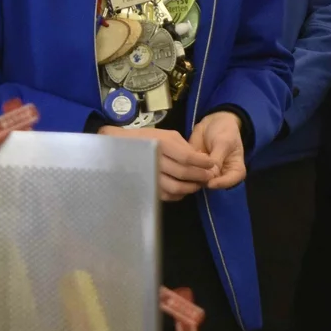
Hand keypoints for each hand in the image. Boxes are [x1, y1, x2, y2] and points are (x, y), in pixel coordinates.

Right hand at [98, 125, 215, 200]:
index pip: (187, 157)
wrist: (119, 146)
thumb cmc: (148, 138)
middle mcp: (154, 160)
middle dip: (200, 176)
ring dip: (191, 187)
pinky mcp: (146, 186)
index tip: (211, 164)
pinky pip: (166, 195)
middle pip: (183, 173)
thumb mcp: (168, 135)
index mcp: (161, 144)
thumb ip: (185, 147)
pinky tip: (184, 189)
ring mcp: (149, 175)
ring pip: (175, 187)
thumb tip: (203, 160)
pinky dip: (179, 194)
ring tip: (199, 184)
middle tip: (209, 176)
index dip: (202, 163)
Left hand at [190, 111, 247, 190]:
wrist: (213, 122)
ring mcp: (206, 173)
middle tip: (195, 173)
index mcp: (234, 171)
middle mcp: (221, 175)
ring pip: (199, 180)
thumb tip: (210, 176)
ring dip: (192, 175)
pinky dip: (184, 169)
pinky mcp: (194, 168)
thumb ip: (217, 159)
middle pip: (213, 184)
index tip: (210, 183)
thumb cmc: (225, 132)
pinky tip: (181, 160)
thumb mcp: (224, 142)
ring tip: (188, 164)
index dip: (221, 184)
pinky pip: (188, 173)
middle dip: (204, 180)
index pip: (230, 182)